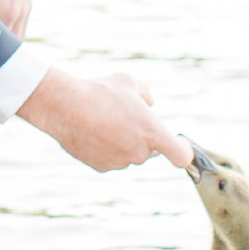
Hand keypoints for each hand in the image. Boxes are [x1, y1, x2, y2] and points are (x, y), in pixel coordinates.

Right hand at [18, 67, 192, 172]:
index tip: (180, 145)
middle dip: (142, 137)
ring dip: (122, 141)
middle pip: (150, 150)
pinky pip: (110, 158)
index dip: (182, 150)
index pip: (180, 154)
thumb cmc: (100, 91)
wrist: (65, 107)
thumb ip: (146, 94)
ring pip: (128, 154)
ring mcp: (120, 162)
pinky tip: (92, 130)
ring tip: (103, 119)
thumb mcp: (128, 82)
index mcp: (152, 132)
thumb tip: (149, 104)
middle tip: (125, 117)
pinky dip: (105, 148)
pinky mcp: (101, 167)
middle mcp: (139, 153)